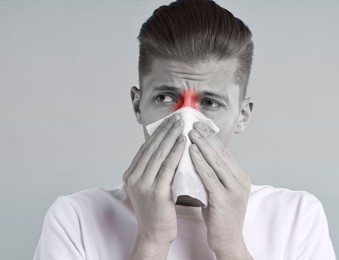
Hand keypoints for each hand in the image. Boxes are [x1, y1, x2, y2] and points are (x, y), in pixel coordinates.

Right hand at [123, 114, 185, 258]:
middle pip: (151, 148)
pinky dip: (176, 153)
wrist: (155, 233)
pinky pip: (168, 167)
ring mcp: (143, 185)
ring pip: (159, 155)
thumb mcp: (149, 186)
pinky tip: (183, 143)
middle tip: (176, 118)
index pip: (145, 148)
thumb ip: (152, 169)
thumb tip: (164, 148)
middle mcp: (133, 178)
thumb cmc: (155, 210)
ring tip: (181, 125)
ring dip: (171, 138)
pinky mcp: (155, 193)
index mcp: (130, 175)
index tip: (168, 121)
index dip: (157, 133)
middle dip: (165, 131)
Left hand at [188, 121, 252, 259]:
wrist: (228, 241)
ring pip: (217, 162)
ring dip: (202, 145)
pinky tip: (191, 152)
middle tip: (194, 123)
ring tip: (191, 132)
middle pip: (222, 153)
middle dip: (207, 137)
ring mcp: (234, 190)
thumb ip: (214, 175)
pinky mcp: (225, 199)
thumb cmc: (220, 217)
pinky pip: (210, 176)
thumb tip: (198, 157)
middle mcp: (241, 181)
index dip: (212, 138)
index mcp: (241, 178)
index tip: (201, 126)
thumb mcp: (219, 191)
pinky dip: (200, 162)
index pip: (225, 153)